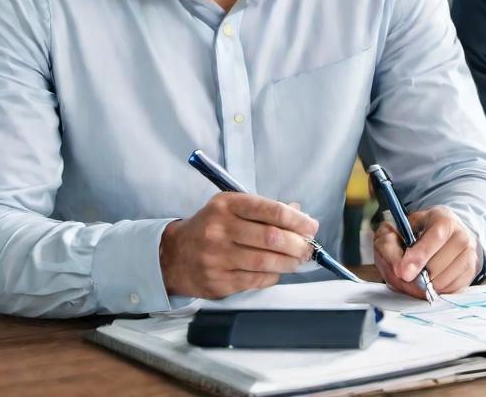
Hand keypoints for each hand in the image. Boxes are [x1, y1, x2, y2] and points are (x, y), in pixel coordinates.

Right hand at [160, 193, 318, 297]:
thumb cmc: (210, 228)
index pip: (269, 210)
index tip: (311, 226)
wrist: (173, 255)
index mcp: (227, 205)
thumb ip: (265, 210)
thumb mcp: (231, 208)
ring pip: (265, 261)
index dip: (296, 220)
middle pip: (271, 237)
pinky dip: (272, 276)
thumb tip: (300, 214)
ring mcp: (217, 257)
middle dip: (297, 244)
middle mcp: (220, 229)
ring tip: (297, 260)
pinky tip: (277, 271)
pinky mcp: (217, 281)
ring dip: (289, 262)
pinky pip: (255, 280)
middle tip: (307, 248)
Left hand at [373, 206, 479, 298]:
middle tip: (404, 275)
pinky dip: (435, 290)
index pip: (435, 238)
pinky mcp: (472, 272)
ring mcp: (470, 254)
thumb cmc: (416, 233)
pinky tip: (430, 279)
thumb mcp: (397, 230)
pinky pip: (450, 290)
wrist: (442, 236)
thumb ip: (390, 245)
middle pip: (437, 265)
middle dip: (416, 276)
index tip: (403, 272)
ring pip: (443, 281)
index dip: (418, 257)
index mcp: (444, 219)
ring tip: (417, 276)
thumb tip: (399, 270)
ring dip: (424, 285)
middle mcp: (462, 235)